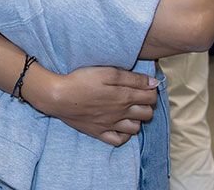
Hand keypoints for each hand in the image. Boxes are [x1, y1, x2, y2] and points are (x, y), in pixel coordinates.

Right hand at [31, 66, 157, 146]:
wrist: (58, 96)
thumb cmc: (82, 80)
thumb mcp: (108, 72)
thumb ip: (132, 78)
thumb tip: (154, 83)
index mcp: (125, 97)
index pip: (151, 97)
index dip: (151, 90)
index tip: (145, 85)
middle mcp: (121, 113)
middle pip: (147, 114)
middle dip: (146, 104)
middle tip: (136, 96)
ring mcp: (111, 125)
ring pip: (136, 128)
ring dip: (136, 119)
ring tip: (128, 110)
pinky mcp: (99, 132)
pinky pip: (119, 140)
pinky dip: (124, 134)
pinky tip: (120, 126)